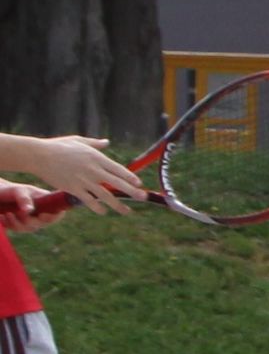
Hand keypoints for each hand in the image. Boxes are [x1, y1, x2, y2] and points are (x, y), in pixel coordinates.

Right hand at [0, 134, 139, 213]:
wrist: (39, 155)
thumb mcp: (79, 141)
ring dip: (118, 205)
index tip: (139, 184)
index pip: (119, 169)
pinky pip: (88, 200)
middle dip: (132, 192)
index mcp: (97, 158)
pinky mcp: (73, 188)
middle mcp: (93, 170)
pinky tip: (103, 212)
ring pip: (105, 195)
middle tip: (143, 198)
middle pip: (117, 183)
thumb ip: (95, 144)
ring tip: (127, 211)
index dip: (130, 177)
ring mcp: (84, 180)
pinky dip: (97, 207)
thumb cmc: (58, 146)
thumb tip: (106, 142)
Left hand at [0, 184, 54, 233]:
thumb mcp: (17, 191)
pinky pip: (18, 230)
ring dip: (16, 223)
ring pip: (29, 228)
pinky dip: (10, 224)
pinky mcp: (22, 225)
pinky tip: (3, 216)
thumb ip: (24, 199)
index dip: (53, 217)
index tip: (41, 215)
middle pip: (43, 223)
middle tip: (15, 212)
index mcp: (46, 201)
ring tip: (6, 213)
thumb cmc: (9, 190)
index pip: (58, 213)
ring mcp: (33, 220)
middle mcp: (42, 212)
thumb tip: (29, 211)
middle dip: (28, 220)